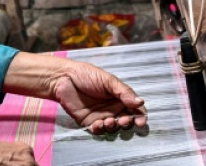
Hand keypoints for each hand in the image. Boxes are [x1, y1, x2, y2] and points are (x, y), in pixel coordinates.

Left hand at [3, 53, 147, 134]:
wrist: (64, 79)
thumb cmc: (87, 75)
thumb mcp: (108, 80)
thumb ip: (124, 92)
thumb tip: (140, 102)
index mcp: (120, 97)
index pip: (135, 109)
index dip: (140, 116)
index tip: (141, 121)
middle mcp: (113, 108)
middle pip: (127, 121)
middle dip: (127, 123)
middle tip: (124, 120)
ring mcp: (101, 116)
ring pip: (114, 128)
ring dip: (114, 127)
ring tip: (109, 121)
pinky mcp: (89, 122)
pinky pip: (98, 131)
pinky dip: (100, 130)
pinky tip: (98, 124)